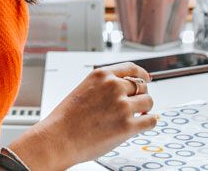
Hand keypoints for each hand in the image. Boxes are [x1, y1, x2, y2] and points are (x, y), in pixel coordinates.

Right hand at [10, 62, 156, 169]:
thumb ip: (103, 87)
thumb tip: (123, 90)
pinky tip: (142, 124)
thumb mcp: (84, 90)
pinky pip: (150, 120)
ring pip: (148, 102)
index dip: (142, 74)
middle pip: (142, 86)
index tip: (146, 78)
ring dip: (145, 109)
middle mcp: (114, 87)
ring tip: (137, 116)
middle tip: (136, 105)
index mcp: (102, 75)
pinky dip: (149, 122)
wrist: (57, 139)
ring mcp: (122, 106)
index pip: (131, 68)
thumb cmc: (66, 120)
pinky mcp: (127, 126)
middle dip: (140, 96)